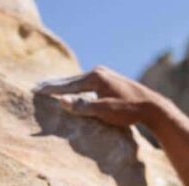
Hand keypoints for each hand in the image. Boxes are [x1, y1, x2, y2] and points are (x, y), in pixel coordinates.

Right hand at [33, 66, 168, 128]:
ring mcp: (105, 75)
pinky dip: (76, 87)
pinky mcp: (110, 81)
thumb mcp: (105, 111)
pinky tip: (73, 89)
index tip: (36, 91)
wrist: (152, 107)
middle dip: (55, 84)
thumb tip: (62, 102)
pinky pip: (87, 84)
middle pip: (71, 80)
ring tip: (51, 87)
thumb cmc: (129, 110)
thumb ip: (83, 106)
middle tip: (37, 87)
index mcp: (95, 77)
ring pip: (79, 81)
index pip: (68, 84)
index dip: (51, 89)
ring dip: (65, 85)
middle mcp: (98, 72)